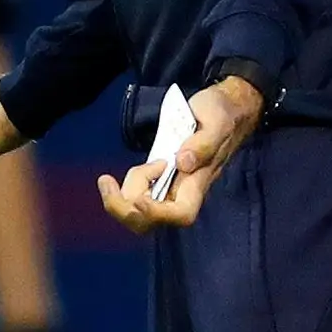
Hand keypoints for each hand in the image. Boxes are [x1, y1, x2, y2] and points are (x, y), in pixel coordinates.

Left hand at [94, 77, 261, 231]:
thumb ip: (202, 144)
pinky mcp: (157, 181)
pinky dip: (121, 190)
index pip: (180, 214)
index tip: (139, 198)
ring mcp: (168, 188)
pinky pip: (134, 199)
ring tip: (127, 169)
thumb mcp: (216, 122)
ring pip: (138, 213)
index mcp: (198, 182)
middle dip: (123, 209)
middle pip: (151, 222)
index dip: (157, 213)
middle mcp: (182, 192)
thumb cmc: (222, 115)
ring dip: (120, 195)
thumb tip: (182, 163)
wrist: (225, 109)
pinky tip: (120, 175)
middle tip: (106, 182)